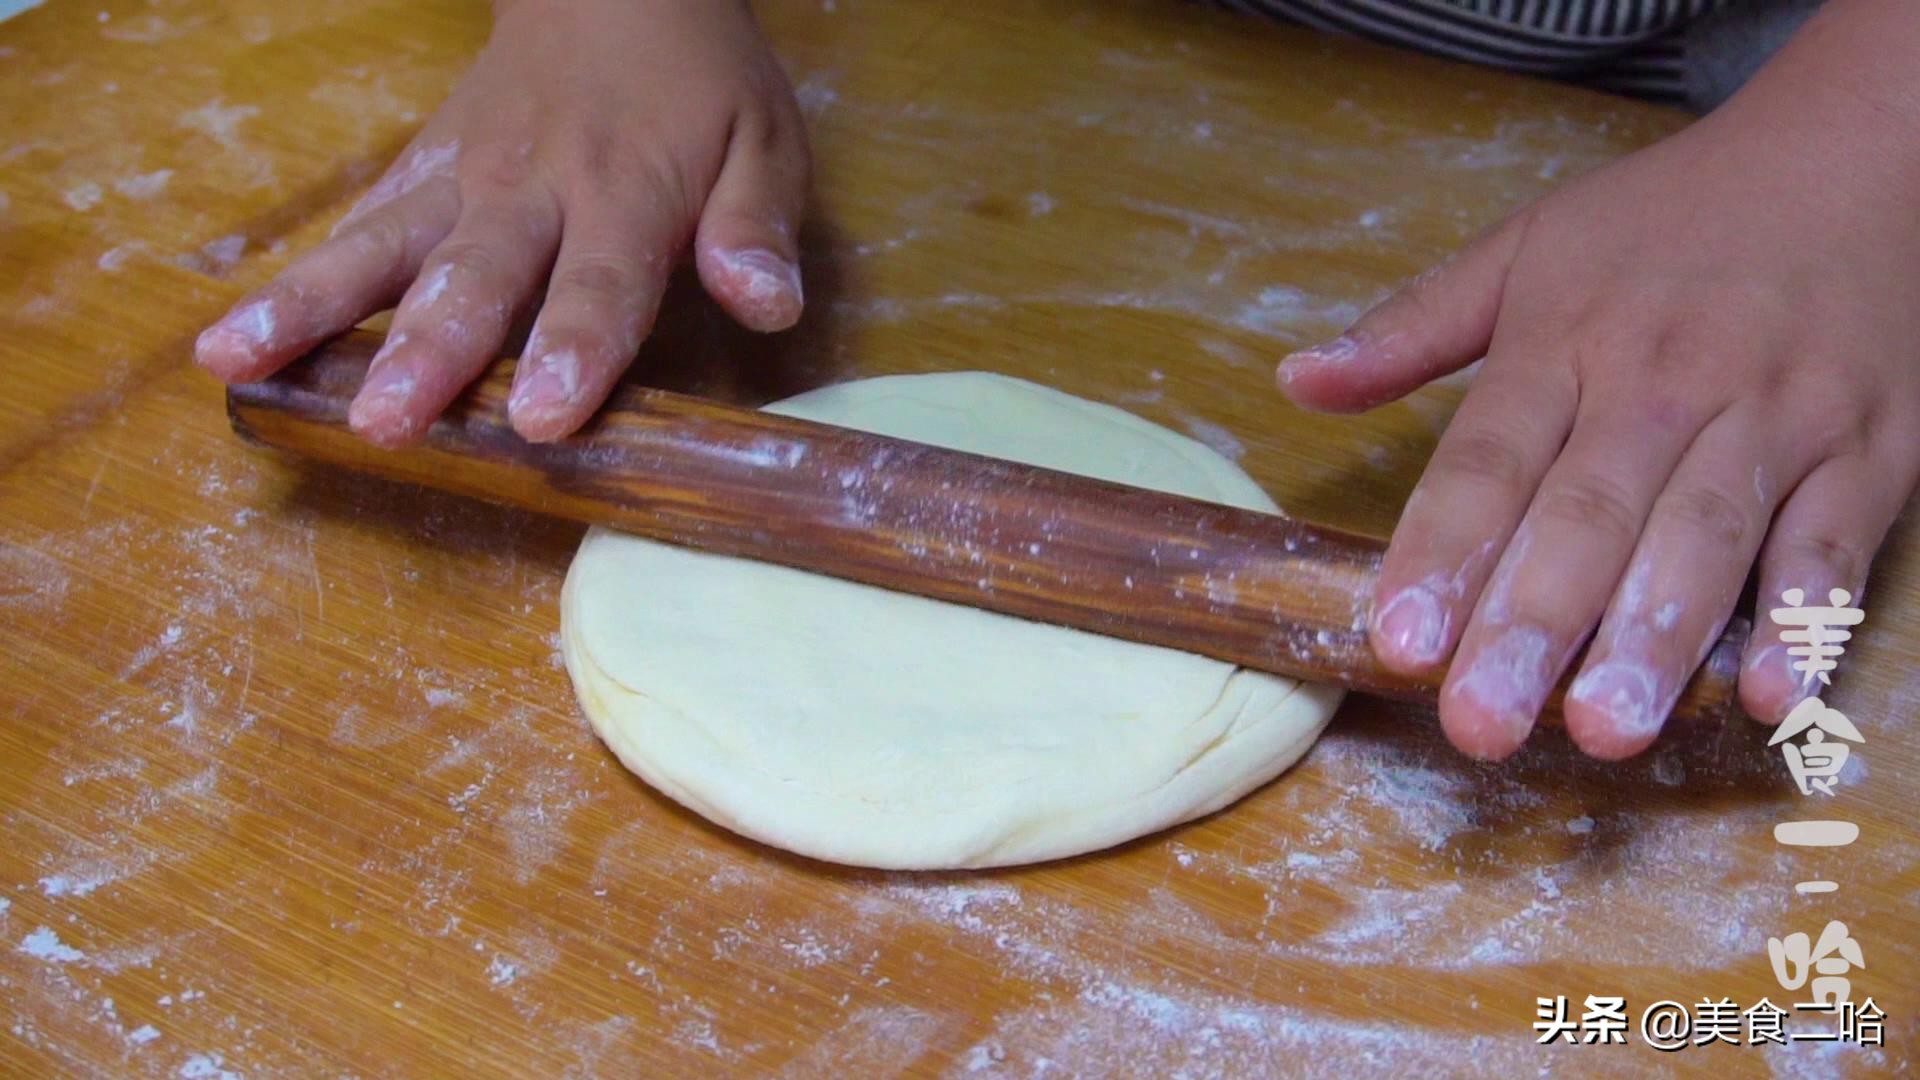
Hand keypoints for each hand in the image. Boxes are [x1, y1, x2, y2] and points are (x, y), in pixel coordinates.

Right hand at [196, 0, 809, 443]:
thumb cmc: (699, 84)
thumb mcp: (764, 141)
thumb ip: (757, 227)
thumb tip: (768, 304)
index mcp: (626, 189)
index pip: (601, 281)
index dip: (573, 350)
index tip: (540, 416)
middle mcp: (532, 188)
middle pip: (476, 275)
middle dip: (431, 350)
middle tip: (386, 420)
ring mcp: (461, 178)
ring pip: (382, 246)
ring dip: (315, 309)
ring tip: (239, 362)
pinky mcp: (417, 173)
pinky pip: (356, 226)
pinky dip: (297, 280)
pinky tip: (236, 337)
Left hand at [1278, 2, 1919, 758]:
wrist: (1858, 152)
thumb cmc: (1670, 219)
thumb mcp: (1525, 247)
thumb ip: (1410, 329)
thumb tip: (1293, 381)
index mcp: (1565, 341)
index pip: (1488, 461)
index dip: (1442, 552)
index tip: (1400, 641)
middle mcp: (1662, 385)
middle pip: (1587, 515)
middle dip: (1532, 625)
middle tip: (1481, 722)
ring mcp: (1772, 419)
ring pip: (1703, 537)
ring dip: (1652, 639)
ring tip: (1603, 731)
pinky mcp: (1868, 451)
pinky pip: (1831, 544)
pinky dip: (1805, 620)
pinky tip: (1769, 697)